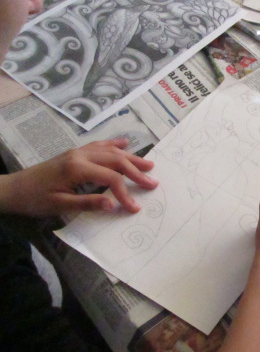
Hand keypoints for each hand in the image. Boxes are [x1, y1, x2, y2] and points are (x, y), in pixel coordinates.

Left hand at [0, 138, 157, 216]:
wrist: (13, 189)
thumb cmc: (35, 200)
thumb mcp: (59, 205)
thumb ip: (87, 203)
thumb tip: (113, 205)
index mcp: (77, 169)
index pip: (110, 178)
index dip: (125, 193)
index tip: (134, 208)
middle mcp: (80, 156)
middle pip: (116, 160)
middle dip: (136, 171)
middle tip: (153, 182)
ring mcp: (77, 152)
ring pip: (110, 151)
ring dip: (131, 158)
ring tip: (149, 164)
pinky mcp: (74, 153)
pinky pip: (98, 145)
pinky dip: (114, 144)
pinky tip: (125, 143)